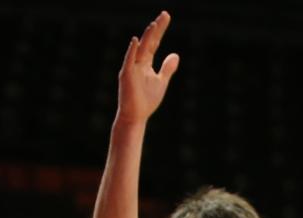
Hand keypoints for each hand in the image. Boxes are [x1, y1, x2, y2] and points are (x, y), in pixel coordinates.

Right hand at [116, 11, 179, 125]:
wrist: (136, 116)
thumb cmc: (146, 100)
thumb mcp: (161, 81)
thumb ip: (167, 68)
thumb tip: (175, 54)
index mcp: (145, 63)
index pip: (154, 43)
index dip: (160, 30)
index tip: (166, 17)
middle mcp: (138, 62)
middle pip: (149, 42)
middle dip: (157, 29)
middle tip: (165, 15)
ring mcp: (131, 68)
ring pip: (140, 49)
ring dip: (147, 37)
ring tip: (154, 25)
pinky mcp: (126, 76)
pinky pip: (129, 61)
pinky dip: (132, 51)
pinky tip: (136, 40)